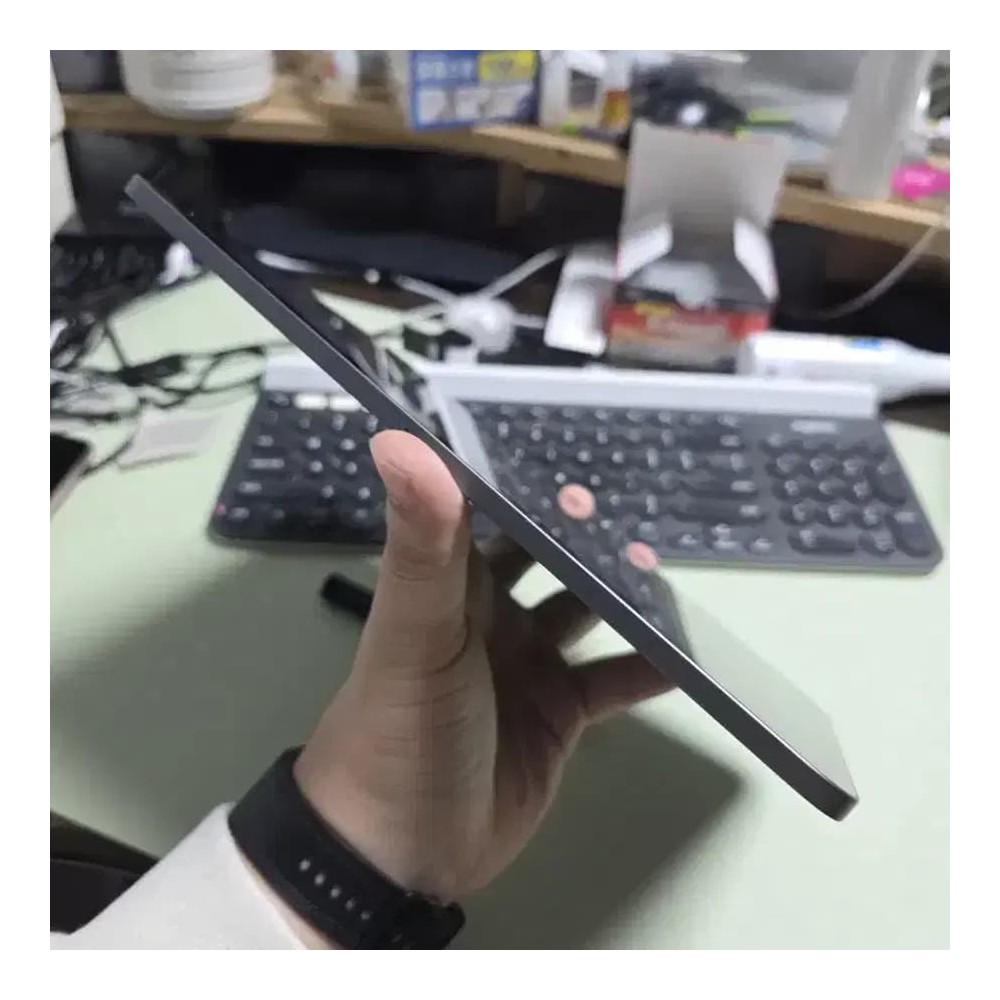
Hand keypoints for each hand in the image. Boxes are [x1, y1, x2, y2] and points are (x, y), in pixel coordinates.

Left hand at [294, 430, 673, 914]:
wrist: (401, 852)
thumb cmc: (401, 728)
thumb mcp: (414, 633)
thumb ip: (420, 545)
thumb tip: (399, 441)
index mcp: (447, 585)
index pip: (482, 512)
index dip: (516, 481)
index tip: (559, 445)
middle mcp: (488, 615)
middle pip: (544, 557)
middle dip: (580, 532)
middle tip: (623, 508)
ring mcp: (527, 664)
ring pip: (585, 610)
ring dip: (619, 589)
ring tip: (656, 564)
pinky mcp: (559, 715)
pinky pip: (613, 680)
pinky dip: (648, 666)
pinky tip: (686, 652)